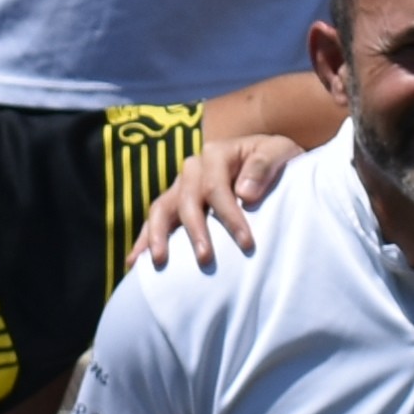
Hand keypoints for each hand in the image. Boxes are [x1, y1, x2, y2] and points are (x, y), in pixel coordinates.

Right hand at [130, 131, 304, 269]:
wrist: (269, 159)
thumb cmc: (276, 159)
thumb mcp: (279, 152)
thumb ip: (264, 165)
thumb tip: (244, 193)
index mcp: (216, 154)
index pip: (216, 187)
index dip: (230, 216)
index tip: (247, 243)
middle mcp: (193, 168)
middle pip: (187, 201)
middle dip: (196, 231)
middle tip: (205, 259)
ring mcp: (181, 187)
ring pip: (161, 209)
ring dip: (158, 235)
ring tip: (158, 262)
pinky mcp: (176, 203)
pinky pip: (156, 220)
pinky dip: (144, 239)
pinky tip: (135, 262)